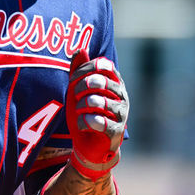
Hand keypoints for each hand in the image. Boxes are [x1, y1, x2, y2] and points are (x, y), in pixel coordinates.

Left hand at [66, 49, 128, 179]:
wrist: (89, 144)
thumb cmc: (84, 112)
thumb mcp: (77, 89)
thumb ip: (79, 70)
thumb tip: (80, 50)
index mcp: (114, 81)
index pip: (103, 65)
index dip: (85, 68)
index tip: (73, 78)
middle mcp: (122, 95)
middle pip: (99, 81)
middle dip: (80, 87)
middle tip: (75, 96)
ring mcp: (121, 113)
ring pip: (97, 101)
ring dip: (81, 106)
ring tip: (80, 111)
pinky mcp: (116, 130)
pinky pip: (97, 121)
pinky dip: (84, 122)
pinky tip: (83, 124)